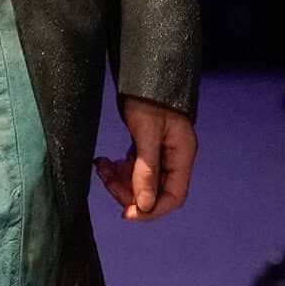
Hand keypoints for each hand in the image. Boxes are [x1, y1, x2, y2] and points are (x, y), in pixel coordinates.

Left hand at [94, 99, 195, 220]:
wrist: (143, 72)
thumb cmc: (149, 98)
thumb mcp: (146, 132)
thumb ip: (146, 169)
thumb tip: (144, 205)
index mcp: (182, 155)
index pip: (173, 196)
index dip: (151, 210)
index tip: (126, 213)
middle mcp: (174, 157)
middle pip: (155, 191)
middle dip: (129, 192)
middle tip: (107, 180)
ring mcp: (161, 152)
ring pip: (141, 180)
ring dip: (120, 180)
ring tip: (102, 166)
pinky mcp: (147, 146)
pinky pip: (134, 167)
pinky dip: (119, 170)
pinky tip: (104, 162)